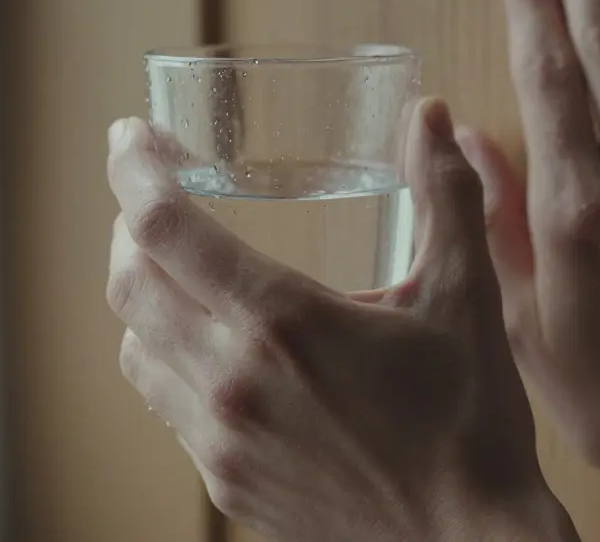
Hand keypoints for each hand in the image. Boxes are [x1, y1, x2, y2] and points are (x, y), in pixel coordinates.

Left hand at [106, 101, 577, 541]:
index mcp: (281, 323)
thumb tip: (429, 116)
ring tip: (172, 267)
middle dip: (129, 226)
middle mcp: (232, 381)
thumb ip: (446, 197)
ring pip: (135, 348)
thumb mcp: (468, 299)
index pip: (165, 226)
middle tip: (152, 195)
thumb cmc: (470, 427)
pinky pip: (166, 405)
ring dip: (142, 295)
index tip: (130, 135)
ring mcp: (220, 440)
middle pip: (129, 283)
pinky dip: (166, 358)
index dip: (134, 169)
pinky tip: (208, 350)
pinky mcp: (226, 482)